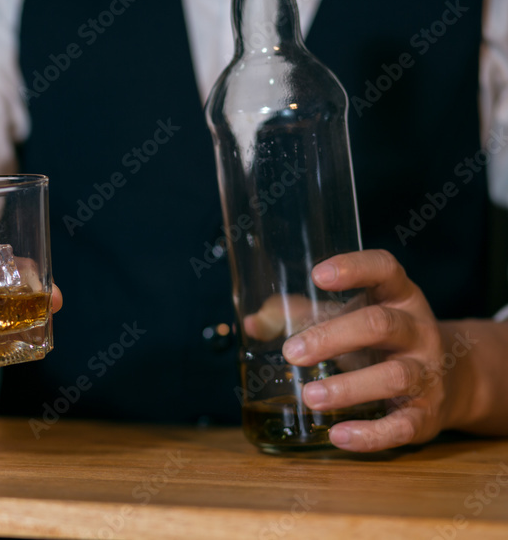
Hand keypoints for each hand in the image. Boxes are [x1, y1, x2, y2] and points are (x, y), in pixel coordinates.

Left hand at [281, 249, 467, 451]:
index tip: (317, 275)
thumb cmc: (380, 341)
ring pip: (394, 376)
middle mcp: (417, 329)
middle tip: (291, 352)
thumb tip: (251, 323)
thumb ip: (299, 314)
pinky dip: (371, 434)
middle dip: (333, 337)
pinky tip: (338, 435)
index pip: (384, 268)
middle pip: (379, 325)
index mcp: (397, 296)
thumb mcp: (348, 316)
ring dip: (348, 387)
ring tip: (309, 396)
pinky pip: (402, 425)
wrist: (452, 380)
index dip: (353, 268)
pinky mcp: (427, 414)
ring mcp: (427, 372)